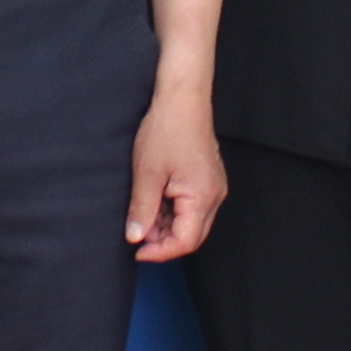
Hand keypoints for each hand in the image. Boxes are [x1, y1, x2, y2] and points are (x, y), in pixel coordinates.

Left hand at [128, 81, 227, 260]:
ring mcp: (214, 188)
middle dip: (163, 240)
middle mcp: (215, 196)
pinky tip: (155, 202)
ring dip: (167, 226)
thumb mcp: (147, 173)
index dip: (160, 251)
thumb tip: (135, 237)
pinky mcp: (208, 180)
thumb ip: (142, 209)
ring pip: (192, 223)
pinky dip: (173, 212)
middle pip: (192, 236)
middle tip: (137, 233)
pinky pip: (193, 208)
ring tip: (143, 214)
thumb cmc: (167, 130)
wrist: (183, 99)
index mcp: (202, 197)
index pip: (185, 241)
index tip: (137, 250)